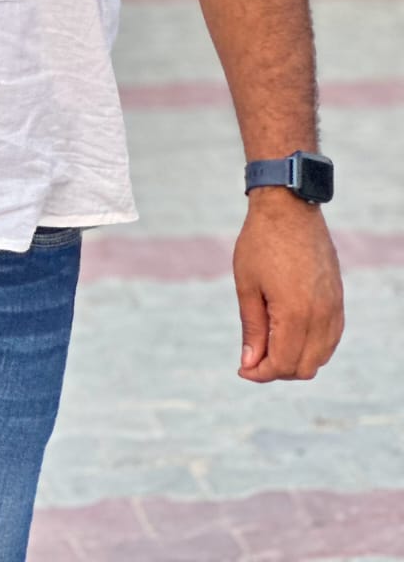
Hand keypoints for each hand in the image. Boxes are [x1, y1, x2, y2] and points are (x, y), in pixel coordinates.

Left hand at [232, 191, 343, 381]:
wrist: (289, 207)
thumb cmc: (261, 242)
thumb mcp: (247, 285)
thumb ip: (252, 327)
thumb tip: (250, 362)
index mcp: (295, 313)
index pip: (283, 364)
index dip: (261, 373)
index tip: (242, 368)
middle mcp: (321, 315)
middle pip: (305, 367)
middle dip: (277, 370)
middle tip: (253, 357)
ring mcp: (334, 307)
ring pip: (321, 356)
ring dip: (296, 359)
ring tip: (269, 345)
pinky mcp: (338, 298)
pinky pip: (331, 337)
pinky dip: (313, 346)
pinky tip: (291, 334)